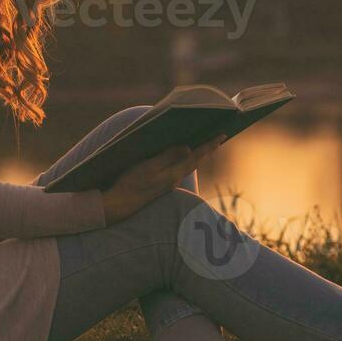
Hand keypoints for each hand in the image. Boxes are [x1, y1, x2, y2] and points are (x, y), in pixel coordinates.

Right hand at [99, 136, 224, 224]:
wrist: (119, 205)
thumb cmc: (131, 184)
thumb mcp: (149, 166)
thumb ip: (169, 157)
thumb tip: (188, 148)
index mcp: (173, 174)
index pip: (196, 157)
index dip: (209, 146)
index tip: (222, 135)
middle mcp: (174, 180)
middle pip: (194, 162)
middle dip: (206, 149)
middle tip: (218, 138)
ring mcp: (167, 184)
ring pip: (186, 166)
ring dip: (196, 155)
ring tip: (204, 144)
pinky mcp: (160, 186)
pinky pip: (177, 169)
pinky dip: (184, 161)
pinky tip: (182, 157)